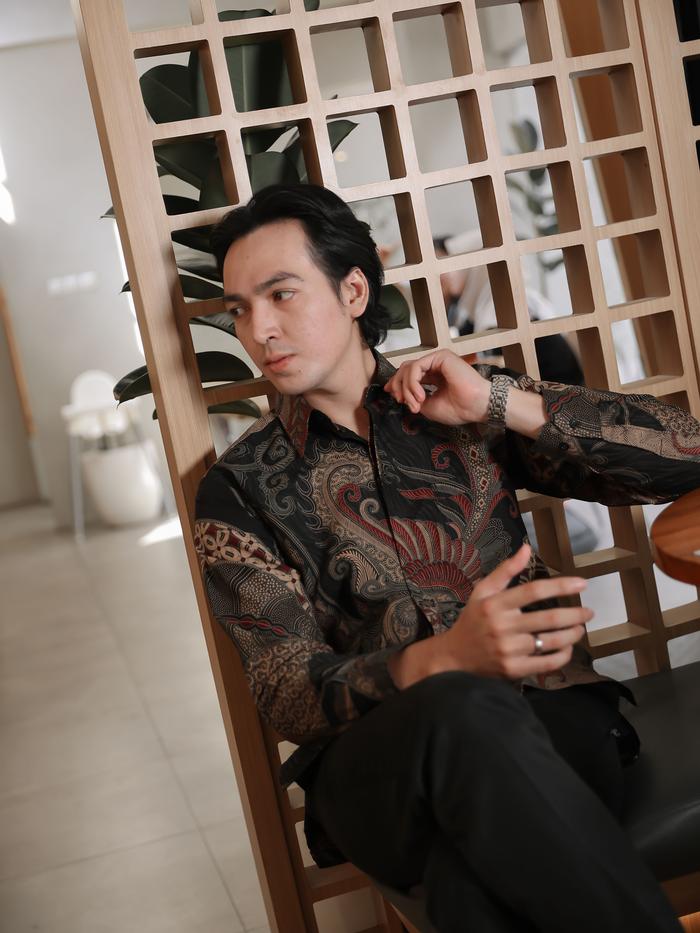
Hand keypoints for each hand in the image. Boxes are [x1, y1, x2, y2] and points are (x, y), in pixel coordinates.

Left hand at [384, 349, 490, 425]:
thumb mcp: (429, 406)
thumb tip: (401, 395)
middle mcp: (436, 366)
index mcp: (435, 376)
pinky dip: (412, 383)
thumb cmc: (460, 408)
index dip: (397, 384)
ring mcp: (438, 360)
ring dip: (407, 388)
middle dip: (398, 385)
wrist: (477, 406)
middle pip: (406, 369)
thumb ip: (414, 399)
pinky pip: (416, 367)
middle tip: (400, 400)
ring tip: (415, 403)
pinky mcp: (440, 357)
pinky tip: (420, 395)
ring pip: (409, 368)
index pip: (410, 374)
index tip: (393, 396)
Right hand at [439, 543, 591, 679]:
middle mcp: (503, 626)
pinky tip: (567, 648)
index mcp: (495, 604)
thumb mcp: (482, 591)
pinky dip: (563, 655)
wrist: (454, 658)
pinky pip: (547, 663)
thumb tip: (527, 548)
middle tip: (589, 612)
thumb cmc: (472, 620)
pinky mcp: (514, 669)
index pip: (534, 591)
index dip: (561, 586)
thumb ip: (506, 570)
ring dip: (573, 634)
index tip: (582, 583)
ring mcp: (509, 650)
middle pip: (548, 618)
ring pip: (552, 641)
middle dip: (575, 614)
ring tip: (580, 628)